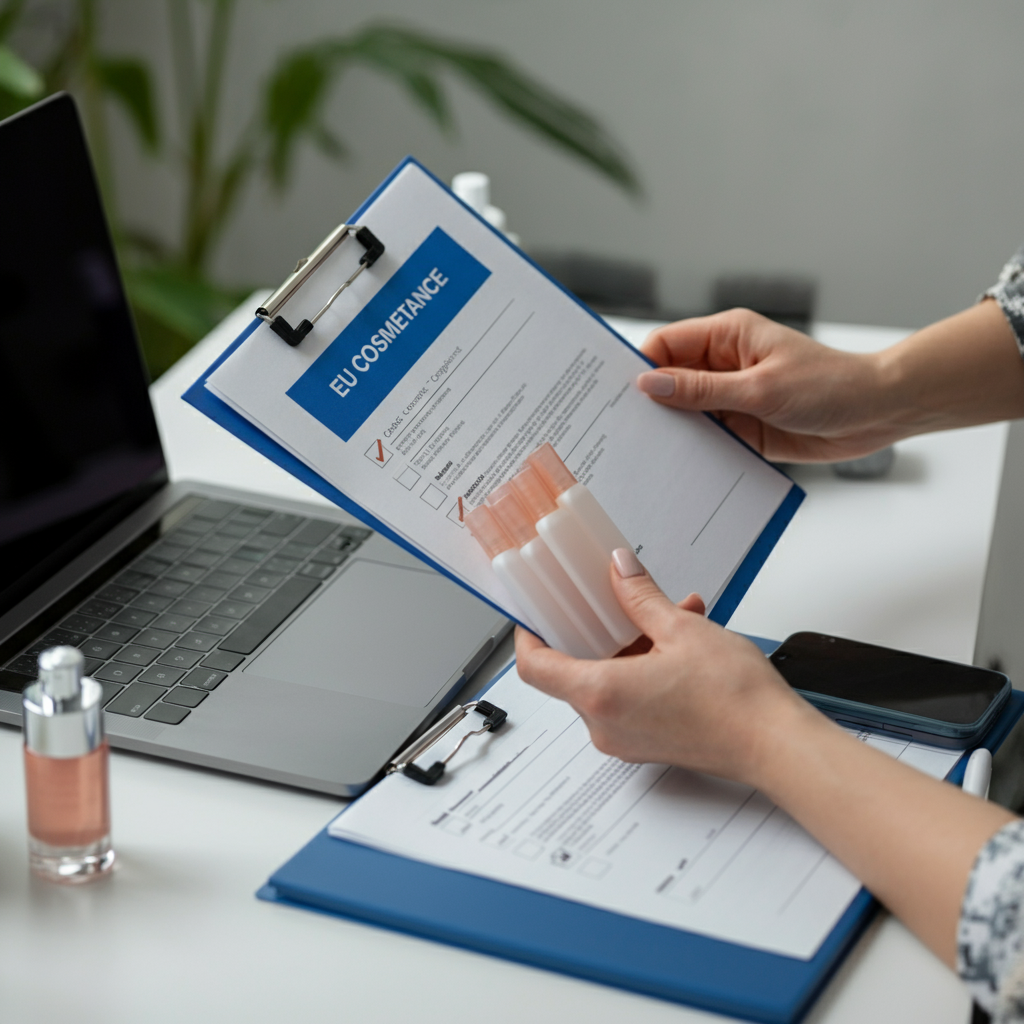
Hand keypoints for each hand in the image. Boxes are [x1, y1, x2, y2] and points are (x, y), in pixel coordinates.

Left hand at [514, 548, 812, 784]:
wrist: (776, 746)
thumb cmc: (736, 700)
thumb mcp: (682, 629)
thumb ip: (640, 597)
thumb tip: (619, 569)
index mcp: (601, 695)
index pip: (533, 667)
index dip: (527, 636)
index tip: (534, 613)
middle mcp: (604, 725)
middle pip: (571, 671)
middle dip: (593, 631)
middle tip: (607, 601)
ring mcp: (625, 740)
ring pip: (605, 682)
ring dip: (627, 646)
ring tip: (665, 616)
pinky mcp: (648, 744)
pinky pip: (627, 699)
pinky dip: (641, 669)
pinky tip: (678, 641)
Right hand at [636, 309, 900, 461]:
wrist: (875, 415)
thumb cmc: (829, 385)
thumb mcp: (760, 388)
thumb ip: (701, 390)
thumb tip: (649, 384)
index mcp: (727, 337)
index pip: (667, 345)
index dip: (641, 365)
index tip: (617, 392)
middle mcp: (724, 365)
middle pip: (670, 380)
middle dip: (650, 402)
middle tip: (622, 427)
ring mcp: (731, 398)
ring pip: (684, 413)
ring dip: (672, 430)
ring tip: (646, 452)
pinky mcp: (741, 428)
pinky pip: (706, 439)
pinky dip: (694, 451)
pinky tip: (678, 466)